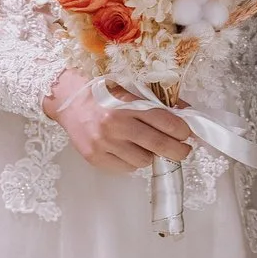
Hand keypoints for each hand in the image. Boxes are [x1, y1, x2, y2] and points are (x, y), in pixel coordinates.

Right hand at [47, 70, 192, 172]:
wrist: (68, 101)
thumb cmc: (102, 93)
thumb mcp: (130, 89)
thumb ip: (158, 102)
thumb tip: (187, 112)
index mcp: (126, 104)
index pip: (165, 121)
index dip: (182, 131)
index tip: (188, 134)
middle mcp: (115, 125)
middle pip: (159, 145)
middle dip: (178, 151)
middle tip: (184, 151)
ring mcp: (104, 144)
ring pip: (143, 161)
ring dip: (150, 155)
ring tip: (144, 145)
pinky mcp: (95, 158)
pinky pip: (126, 168)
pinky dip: (132, 162)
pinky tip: (126, 149)